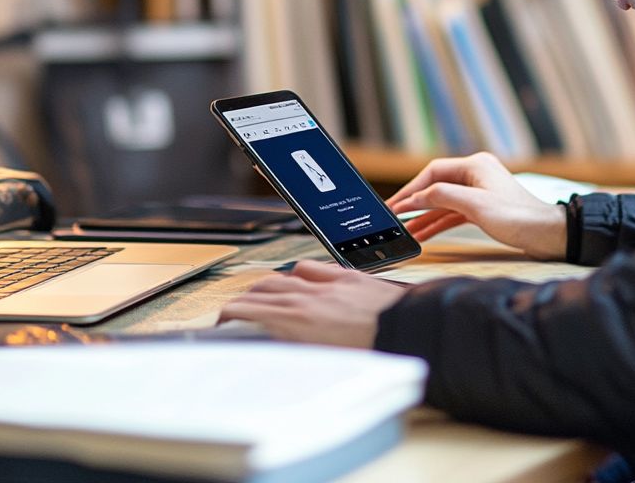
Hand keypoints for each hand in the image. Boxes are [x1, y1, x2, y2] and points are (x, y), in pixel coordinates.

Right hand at [218, 260, 406, 347]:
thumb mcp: (323, 367)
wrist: (410, 334)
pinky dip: (301, 273)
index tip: (225, 321)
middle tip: (242, 311)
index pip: (246, 308)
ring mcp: (326, 285)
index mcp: (295, 322)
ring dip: (271, 285)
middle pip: (261, 289)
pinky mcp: (347, 277)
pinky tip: (302, 279)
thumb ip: (294, 355)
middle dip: (246, 300)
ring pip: (284, 276)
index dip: (229, 314)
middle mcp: (307, 298)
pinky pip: (314, 267)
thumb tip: (276, 356)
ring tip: (268, 296)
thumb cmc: (374, 357)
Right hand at [387, 152, 566, 259]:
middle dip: (416, 203)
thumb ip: (442, 197)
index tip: (397, 205)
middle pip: (436, 185)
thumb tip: (417, 197)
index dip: (412, 189)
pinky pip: (454, 212)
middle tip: (396, 217)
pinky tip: (425, 233)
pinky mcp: (483, 207)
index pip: (433, 172)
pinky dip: (439, 222)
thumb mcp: (475, 206)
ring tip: (407, 231)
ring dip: (426, 216)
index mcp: (475, 165)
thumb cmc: (519, 218)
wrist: (549, 235)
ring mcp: (480, 191)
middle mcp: (476, 174)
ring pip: (444, 201)